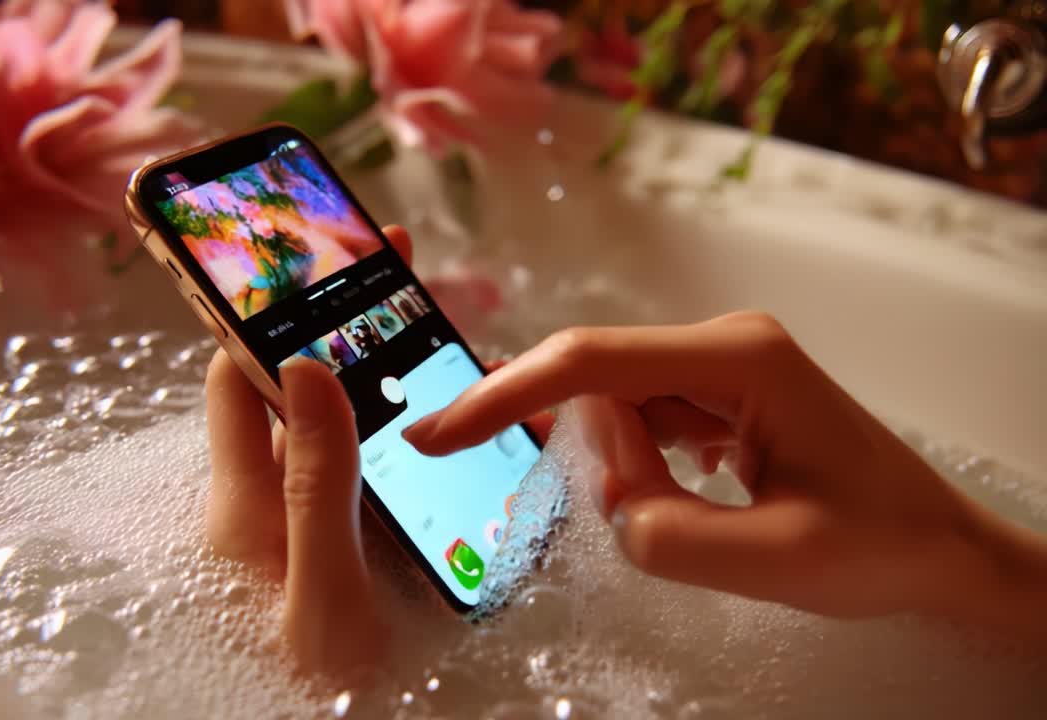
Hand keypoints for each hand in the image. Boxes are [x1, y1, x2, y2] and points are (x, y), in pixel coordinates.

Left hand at [203, 226, 551, 672]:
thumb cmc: (304, 682)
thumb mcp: (318, 585)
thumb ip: (315, 483)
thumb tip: (310, 368)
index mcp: (245, 498)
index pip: (236, 377)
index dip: (266, 315)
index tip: (314, 263)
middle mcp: (271, 499)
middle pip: (299, 391)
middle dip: (342, 328)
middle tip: (395, 274)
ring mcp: (309, 520)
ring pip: (345, 429)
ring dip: (386, 381)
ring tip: (443, 336)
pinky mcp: (345, 544)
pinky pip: (373, 473)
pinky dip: (408, 436)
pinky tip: (454, 422)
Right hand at [405, 312, 1046, 633]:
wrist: (943, 549)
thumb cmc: (881, 545)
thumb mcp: (773, 561)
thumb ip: (665, 534)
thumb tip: (611, 500)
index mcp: (740, 358)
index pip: (591, 362)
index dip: (503, 395)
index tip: (436, 433)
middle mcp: (723, 343)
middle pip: (600, 385)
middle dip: (597, 459)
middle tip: (661, 525)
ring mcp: (720, 365)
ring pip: (618, 408)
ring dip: (628, 472)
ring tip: (707, 523)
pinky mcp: (718, 394)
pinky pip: (645, 422)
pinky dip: (641, 468)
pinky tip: (692, 501)